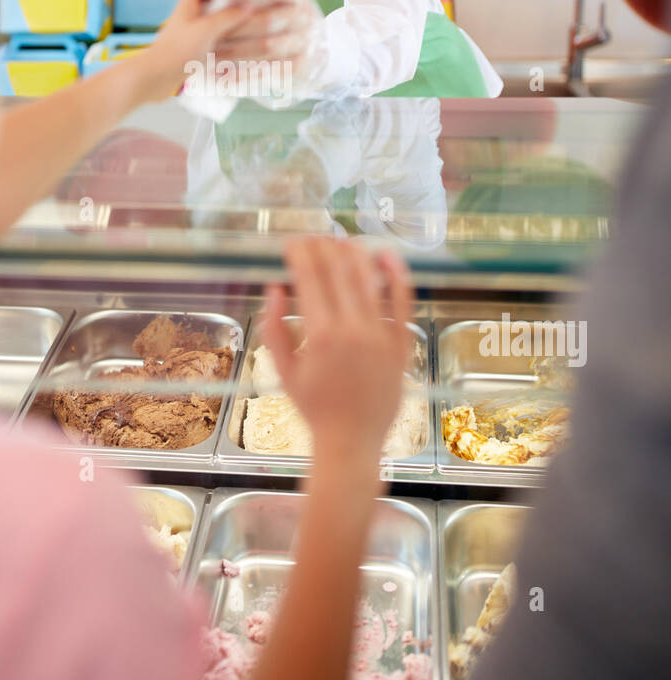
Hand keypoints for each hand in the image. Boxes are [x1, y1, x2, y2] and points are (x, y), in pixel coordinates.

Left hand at [136, 0, 253, 99]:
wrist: (155, 79)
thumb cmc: (177, 51)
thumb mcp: (207, 29)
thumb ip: (228, 16)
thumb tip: (249, 5)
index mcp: (188, 4)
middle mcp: (187, 17)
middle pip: (208, 2)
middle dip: (227, 6)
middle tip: (245, 10)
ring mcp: (188, 35)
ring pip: (211, 24)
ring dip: (227, 28)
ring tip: (245, 32)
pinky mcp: (189, 52)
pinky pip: (210, 43)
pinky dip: (222, 46)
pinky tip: (234, 53)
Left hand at [211, 0, 323, 90]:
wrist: (308, 44)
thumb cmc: (276, 13)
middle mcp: (302, 15)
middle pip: (268, 20)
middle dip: (235, 25)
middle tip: (207, 29)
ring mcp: (303, 40)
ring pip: (267, 47)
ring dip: (236, 52)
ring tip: (208, 56)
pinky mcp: (299, 64)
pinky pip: (269, 71)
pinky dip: (246, 75)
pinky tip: (224, 78)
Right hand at [261, 238, 413, 465]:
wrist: (352, 441)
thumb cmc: (314, 408)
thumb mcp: (283, 371)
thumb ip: (274, 328)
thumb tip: (276, 288)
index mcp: (320, 334)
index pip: (309, 276)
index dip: (299, 252)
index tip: (291, 243)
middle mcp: (353, 329)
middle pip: (339, 269)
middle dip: (323, 246)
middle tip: (313, 238)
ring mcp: (382, 334)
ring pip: (369, 277)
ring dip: (353, 252)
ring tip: (340, 241)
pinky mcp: (401, 343)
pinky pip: (404, 300)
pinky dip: (396, 273)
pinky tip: (386, 254)